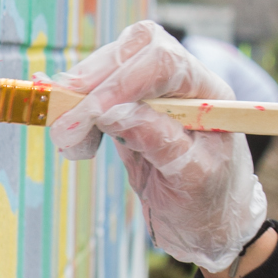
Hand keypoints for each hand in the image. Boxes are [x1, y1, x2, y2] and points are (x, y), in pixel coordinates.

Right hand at [48, 20, 267, 272]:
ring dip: (80, 96)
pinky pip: (97, 93)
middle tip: (66, 124)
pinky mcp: (130, 108)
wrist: (209, 226)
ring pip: (111, 66)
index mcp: (209, 95)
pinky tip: (73, 139)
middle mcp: (183, 84)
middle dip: (94, 81)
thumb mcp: (193, 179)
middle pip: (134, 51)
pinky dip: (77, 110)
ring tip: (68, 139)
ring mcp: (155, 92)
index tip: (92, 114)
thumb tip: (114, 112)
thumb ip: (160, 142)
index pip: (165, 63)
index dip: (124, 81)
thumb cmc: (211, 204)